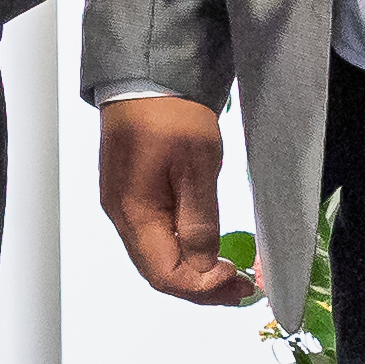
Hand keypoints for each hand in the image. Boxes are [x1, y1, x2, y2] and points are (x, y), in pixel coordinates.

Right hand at [95, 96, 260, 306]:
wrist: (146, 76)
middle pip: (156, 271)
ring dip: (192, 272)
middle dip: (200, 287)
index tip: (238, 277)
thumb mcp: (197, 166)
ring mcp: (123, 205)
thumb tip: (201, 267)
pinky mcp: (130, 193)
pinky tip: (205, 247)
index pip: (163, 274)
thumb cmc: (173, 116)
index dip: (202, 287)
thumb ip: (198, 220)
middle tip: (243, 286)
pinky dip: (181, 251)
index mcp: (133, 212)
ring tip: (229, 271)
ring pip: (155, 257)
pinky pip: (154, 238)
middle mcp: (120, 216)